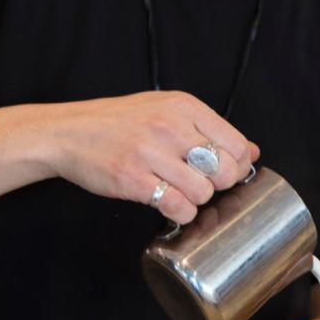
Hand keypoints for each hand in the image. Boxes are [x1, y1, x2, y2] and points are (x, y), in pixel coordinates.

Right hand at [36, 91, 259, 223]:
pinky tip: (169, 205)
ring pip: (202, 192)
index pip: (236, 145)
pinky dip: (179, 213)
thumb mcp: (167, 110)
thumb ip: (209, 128)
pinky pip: (175, 206)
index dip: (236, 167)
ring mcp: (150, 153)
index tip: (222, 173)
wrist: (68, 132)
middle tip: (200, 184)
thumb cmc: (120, 122)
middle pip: (224, 171)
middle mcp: (170, 126)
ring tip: (179, 193)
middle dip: (218, 185)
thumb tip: (251, 151)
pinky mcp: (132, 179)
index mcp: (184, 106)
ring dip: (196, 201)